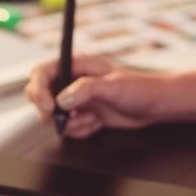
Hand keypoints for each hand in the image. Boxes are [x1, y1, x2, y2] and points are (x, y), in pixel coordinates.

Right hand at [23, 55, 165, 138]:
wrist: (156, 105)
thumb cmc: (140, 88)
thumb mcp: (113, 86)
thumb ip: (85, 90)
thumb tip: (61, 100)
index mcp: (76, 65)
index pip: (42, 73)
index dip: (39, 90)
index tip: (50, 106)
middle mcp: (72, 81)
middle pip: (41, 95)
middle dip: (51, 111)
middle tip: (68, 117)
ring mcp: (76, 99)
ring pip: (54, 116)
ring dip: (72, 123)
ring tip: (93, 117)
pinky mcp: (83, 114)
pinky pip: (69, 128)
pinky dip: (81, 130)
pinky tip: (98, 123)